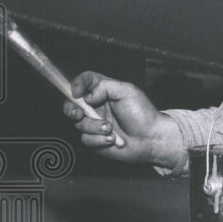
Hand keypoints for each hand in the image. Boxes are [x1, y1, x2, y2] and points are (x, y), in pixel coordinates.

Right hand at [63, 71, 183, 168]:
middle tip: (80, 114)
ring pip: (78, 124)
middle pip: (71, 104)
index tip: (77, 92)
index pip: (84, 81)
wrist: (151, 138)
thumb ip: (105, 87)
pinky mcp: (95, 140)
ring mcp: (94, 123)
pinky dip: (99, 140)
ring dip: (94, 127)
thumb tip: (86, 96)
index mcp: (103, 92)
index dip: (77, 84)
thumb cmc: (142, 114)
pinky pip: (86, 139)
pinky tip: (113, 139)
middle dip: (72, 109)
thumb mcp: (127, 91)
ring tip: (110, 128)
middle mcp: (96, 106)